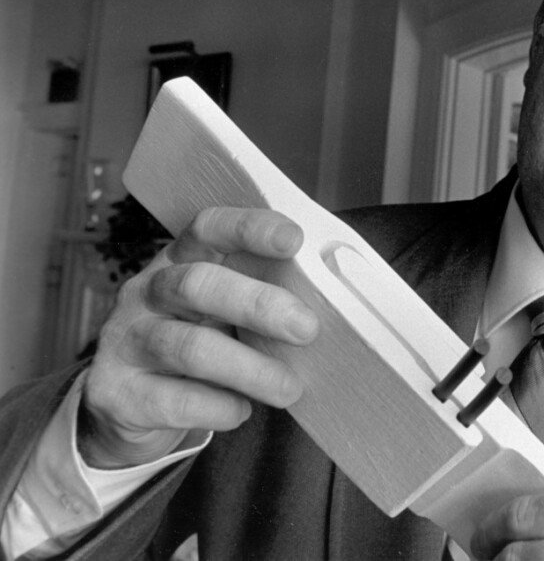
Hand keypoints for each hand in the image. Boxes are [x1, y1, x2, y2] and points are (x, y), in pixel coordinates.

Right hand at [79, 207, 318, 468]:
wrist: (128, 405)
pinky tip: (241, 410)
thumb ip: (262, 300)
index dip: (249, 229)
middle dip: (258, 304)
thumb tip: (331, 308)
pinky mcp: (117, 391)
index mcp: (179, 261)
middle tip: (307, 329)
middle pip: (197, 284)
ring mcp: (126, 340)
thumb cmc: (199, 343)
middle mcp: (146, 292)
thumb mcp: (224, 312)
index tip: (294, 240)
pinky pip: (173, 399)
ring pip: (188, 346)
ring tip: (289, 388)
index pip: (207, 228)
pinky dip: (217, 406)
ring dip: (249, 369)